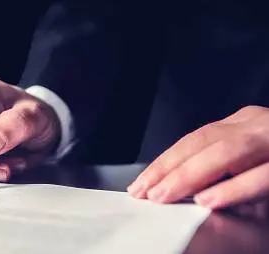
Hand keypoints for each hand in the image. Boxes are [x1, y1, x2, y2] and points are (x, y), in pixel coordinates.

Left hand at [127, 106, 268, 209]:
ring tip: (163, 196)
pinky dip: (233, 189)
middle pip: (204, 142)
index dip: (165, 162)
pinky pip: (261, 176)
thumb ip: (223, 170)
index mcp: (244, 124)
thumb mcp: (253, 160)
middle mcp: (256, 126)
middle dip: (168, 169)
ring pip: (227, 152)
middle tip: (143, 192)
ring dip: (190, 176)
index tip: (140, 183)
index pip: (195, 140)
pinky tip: (208, 200)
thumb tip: (188, 193)